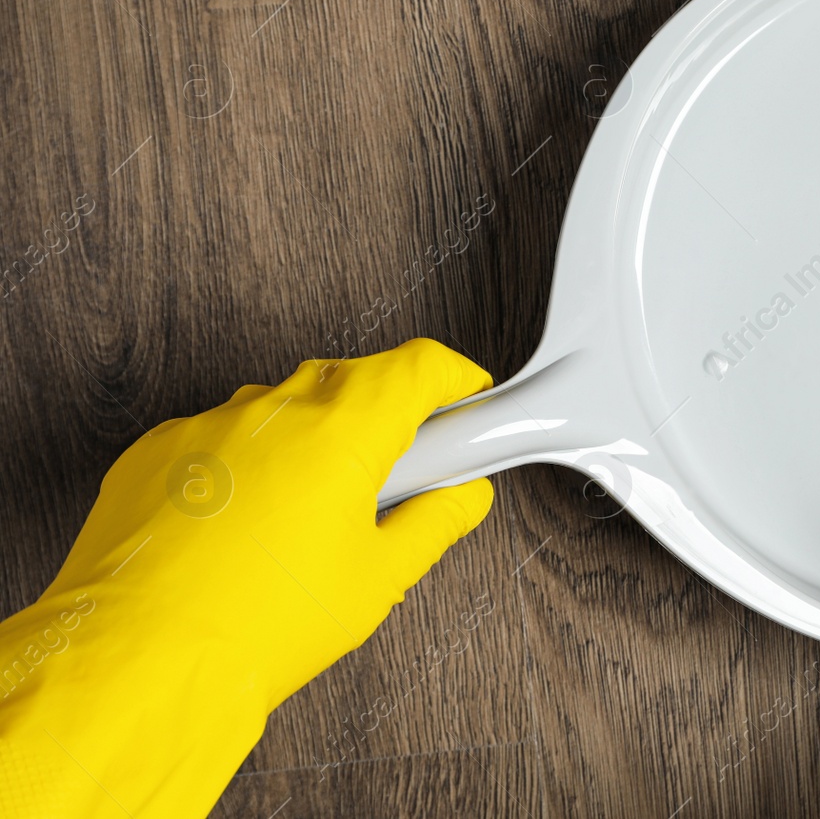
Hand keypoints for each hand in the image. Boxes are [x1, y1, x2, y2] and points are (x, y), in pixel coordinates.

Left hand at [0, 339, 494, 817]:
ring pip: (282, 406)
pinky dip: (246, 464)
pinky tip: (244, 527)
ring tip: (309, 514)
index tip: (465, 398)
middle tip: (394, 473)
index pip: (418, 366)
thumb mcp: (380, 580)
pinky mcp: (158, 451)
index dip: (453, 378)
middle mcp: (276, 410)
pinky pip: (220, 437)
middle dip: (382, 414)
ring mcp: (210, 426)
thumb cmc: (260, 625)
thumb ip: (435, 522)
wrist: (144, 662)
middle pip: (351, 378)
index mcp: (343, 431)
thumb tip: (461, 498)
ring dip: (309, 438)